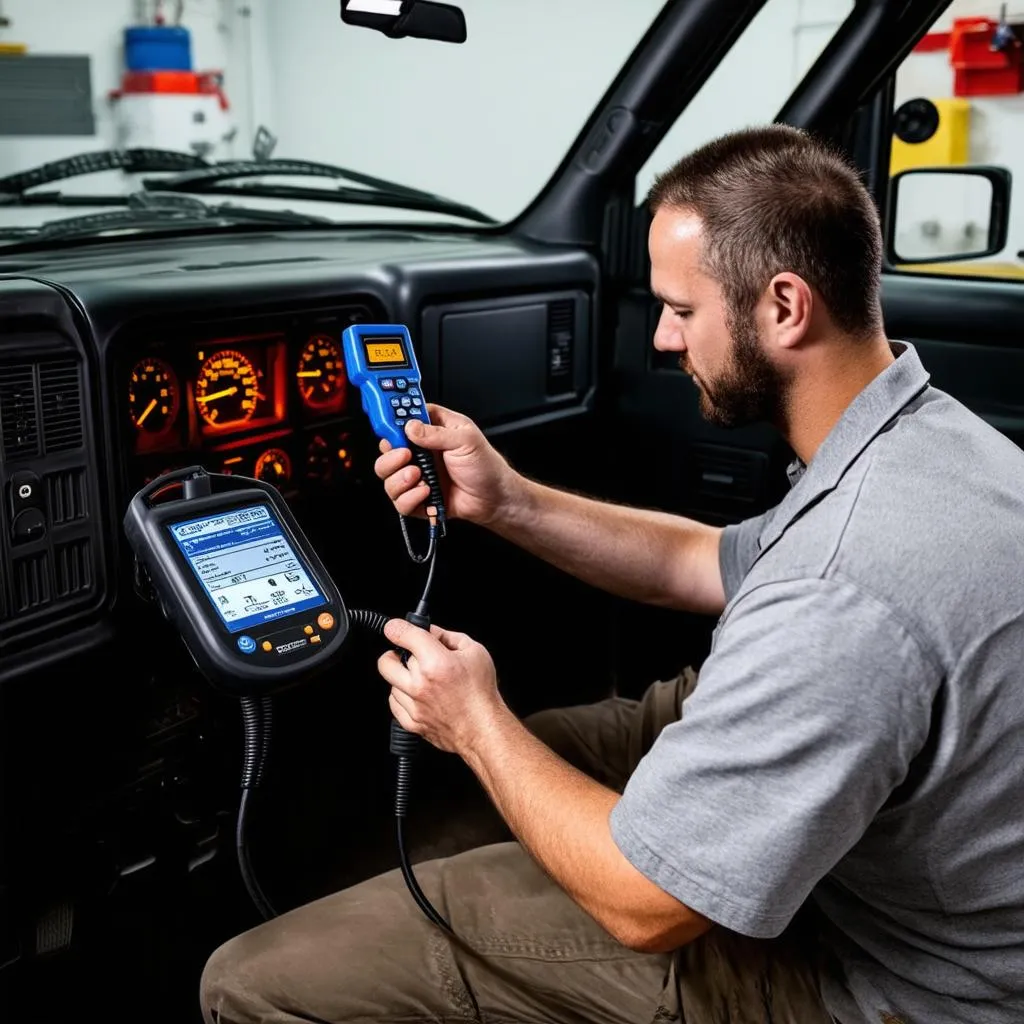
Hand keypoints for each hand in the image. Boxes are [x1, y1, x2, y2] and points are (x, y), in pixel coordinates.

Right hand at [373, 403, 517, 526]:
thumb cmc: (486, 466)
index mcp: (432, 429)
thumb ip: (436, 433)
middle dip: (391, 455)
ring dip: (398, 478)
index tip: (390, 428)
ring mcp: (417, 474)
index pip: (401, 418)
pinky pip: (399, 500)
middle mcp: (420, 451)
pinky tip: (426, 493)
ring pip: (387, 476)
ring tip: (418, 477)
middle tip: (406, 456)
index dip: (391, 421)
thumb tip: (411, 427)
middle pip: (387, 449)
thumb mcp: (466, 440)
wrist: (494, 499)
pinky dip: (409, 498)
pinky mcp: (418, 497)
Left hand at [378, 617, 505, 755]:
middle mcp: (420, 683)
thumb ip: (449, 637)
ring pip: (390, 681)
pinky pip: (394, 702)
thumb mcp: (475, 652)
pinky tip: (418, 694)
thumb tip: (431, 631)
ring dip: (401, 676)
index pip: (402, 634)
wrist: (483, 729)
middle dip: (397, 653)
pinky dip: (402, 695)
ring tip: (422, 678)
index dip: (395, 627)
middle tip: (408, 655)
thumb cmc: (482, 694)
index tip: (393, 628)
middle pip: (387, 660)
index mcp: (435, 662)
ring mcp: (414, 704)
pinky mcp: (411, 722)